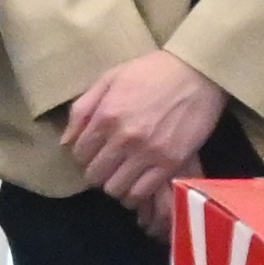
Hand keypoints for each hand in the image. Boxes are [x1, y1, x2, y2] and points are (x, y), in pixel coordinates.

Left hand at [57, 48, 231, 218]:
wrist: (197, 72)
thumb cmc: (151, 72)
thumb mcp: (110, 78)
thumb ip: (83, 108)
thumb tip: (66, 142)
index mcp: (105, 116)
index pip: (79, 153)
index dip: (84, 156)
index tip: (94, 153)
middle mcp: (123, 138)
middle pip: (95, 175)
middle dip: (97, 172)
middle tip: (108, 166)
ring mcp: (148, 153)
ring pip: (115, 189)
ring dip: (115, 185)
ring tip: (123, 175)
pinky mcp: (170, 163)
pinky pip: (142, 193)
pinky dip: (136, 193)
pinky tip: (138, 184)